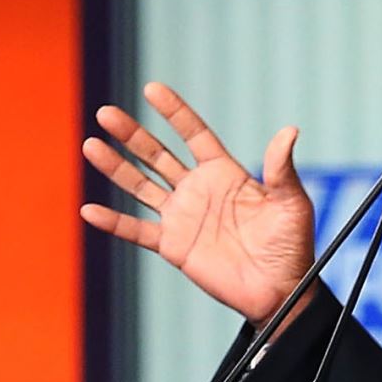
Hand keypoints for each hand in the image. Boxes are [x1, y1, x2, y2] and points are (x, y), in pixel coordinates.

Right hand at [79, 81, 315, 325]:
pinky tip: (90, 210)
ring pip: (140, 186)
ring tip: (91, 145)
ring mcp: (182, 217)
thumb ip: (282, 169)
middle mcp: (198, 190)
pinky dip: (113, 222)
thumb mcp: (292, 203)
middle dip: (131, 134)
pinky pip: (136, 231)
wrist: (279, 291)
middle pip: (157, 154)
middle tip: (106, 113)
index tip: (152, 90)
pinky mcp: (173, 245)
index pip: (193, 134)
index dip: (174, 112)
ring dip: (116, 167)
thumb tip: (289, 131)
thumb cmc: (291, 247)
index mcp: (225, 173)